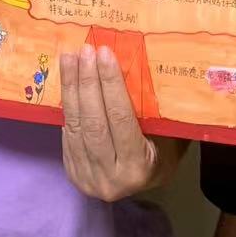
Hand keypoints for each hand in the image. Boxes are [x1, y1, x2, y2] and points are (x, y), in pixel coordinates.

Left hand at [60, 44, 185, 199]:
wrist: (146, 186)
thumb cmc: (164, 152)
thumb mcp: (168, 134)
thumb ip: (153, 109)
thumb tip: (141, 62)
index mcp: (139, 167)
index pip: (120, 118)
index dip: (111, 84)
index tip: (105, 53)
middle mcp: (111, 177)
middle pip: (93, 122)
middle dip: (87, 82)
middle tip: (85, 51)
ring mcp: (88, 178)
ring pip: (76, 126)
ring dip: (70, 88)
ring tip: (69, 58)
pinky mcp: (73, 173)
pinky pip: (68, 133)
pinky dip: (67, 105)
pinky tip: (67, 81)